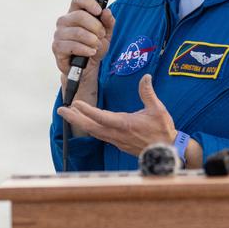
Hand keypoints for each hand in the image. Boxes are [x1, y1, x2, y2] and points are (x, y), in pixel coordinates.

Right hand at [52, 0, 114, 104]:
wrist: (87, 67)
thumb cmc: (94, 46)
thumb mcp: (106, 34)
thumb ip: (108, 22)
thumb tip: (107, 12)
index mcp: (75, 13)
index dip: (89, 3)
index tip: (99, 11)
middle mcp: (64, 21)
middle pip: (79, 16)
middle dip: (95, 26)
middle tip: (101, 35)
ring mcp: (59, 34)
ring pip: (77, 32)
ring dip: (92, 40)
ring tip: (97, 46)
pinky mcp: (57, 47)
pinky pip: (72, 46)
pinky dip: (85, 49)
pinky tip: (91, 52)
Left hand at [57, 74, 176, 157]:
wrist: (167, 151)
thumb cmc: (162, 130)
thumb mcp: (157, 109)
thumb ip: (148, 92)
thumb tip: (145, 77)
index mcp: (124, 124)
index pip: (101, 117)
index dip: (87, 110)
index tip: (75, 103)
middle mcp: (116, 134)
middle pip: (90, 126)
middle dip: (74, 118)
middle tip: (61, 110)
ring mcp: (116, 141)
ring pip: (93, 132)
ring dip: (80, 123)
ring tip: (69, 114)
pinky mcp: (118, 144)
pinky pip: (99, 135)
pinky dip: (89, 128)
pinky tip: (86, 123)